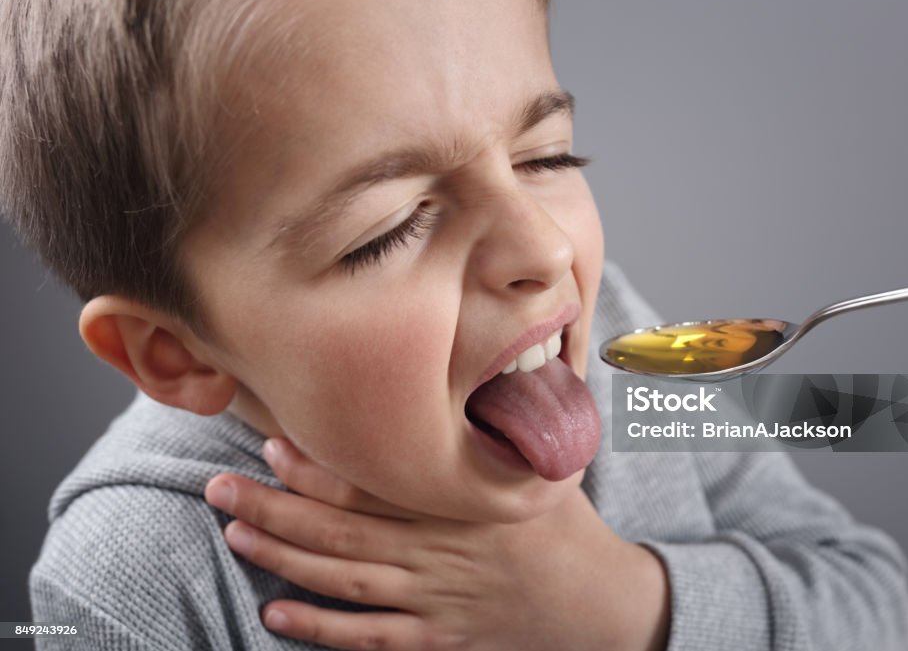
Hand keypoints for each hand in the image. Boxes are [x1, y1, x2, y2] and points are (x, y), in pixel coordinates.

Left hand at [205, 438, 668, 650]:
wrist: (599, 604)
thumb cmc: (566, 527)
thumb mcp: (543, 466)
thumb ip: (503, 428)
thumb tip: (475, 375)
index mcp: (462, 501)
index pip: (378, 479)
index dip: (320, 462)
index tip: (271, 438)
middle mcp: (438, 550)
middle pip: (343, 529)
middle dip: (275, 508)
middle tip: (218, 486)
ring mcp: (434, 598)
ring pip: (345, 579)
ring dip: (285, 558)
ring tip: (234, 533)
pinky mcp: (437, 637)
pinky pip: (370, 638)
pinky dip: (321, 627)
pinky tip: (276, 611)